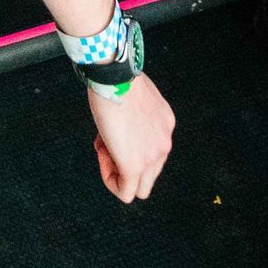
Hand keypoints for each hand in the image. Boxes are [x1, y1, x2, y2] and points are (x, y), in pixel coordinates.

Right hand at [90, 74, 174, 202]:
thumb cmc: (117, 78)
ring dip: (116, 172)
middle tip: (107, 143)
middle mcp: (164, 143)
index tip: (114, 129)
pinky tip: (102, 157)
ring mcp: (152, 157)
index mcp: (165, 125)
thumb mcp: (135, 97)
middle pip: (148, 174)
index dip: (128, 144)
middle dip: (124, 162)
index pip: (151, 151)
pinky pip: (125, 192)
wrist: (113, 76)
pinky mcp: (134, 166)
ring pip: (138, 188)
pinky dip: (110, 180)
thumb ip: (136, 117)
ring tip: (103, 146)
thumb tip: (122, 129)